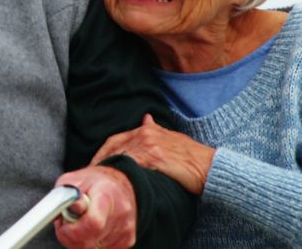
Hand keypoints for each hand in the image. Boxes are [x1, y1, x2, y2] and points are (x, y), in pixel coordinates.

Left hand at [54, 165, 135, 248]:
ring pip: (93, 248)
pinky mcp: (128, 240)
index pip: (93, 222)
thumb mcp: (73, 180)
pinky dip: (91, 243)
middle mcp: (120, 212)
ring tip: (81, 222)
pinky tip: (91, 229)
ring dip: (80, 240)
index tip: (64, 223)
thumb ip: (67, 195)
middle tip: (67, 223)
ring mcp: (126, 228)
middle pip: (90, 240)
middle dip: (72, 236)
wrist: (117, 186)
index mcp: (106, 194)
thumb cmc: (91, 183)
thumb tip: (68, 211)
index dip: (72, 229)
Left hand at [92, 114, 214, 194]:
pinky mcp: (156, 156)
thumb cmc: (192, 157)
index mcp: (147, 130)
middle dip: (99, 161)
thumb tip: (146, 118)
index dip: (101, 154)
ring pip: (120, 155)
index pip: (115, 140)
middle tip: (89, 177)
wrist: (213, 167)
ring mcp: (150, 144)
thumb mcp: (172, 138)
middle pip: (113, 147)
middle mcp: (146, 133)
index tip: (92, 167)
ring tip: (98, 182)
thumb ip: (156, 130)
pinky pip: (132, 164)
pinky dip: (121, 172)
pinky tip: (115, 182)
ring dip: (107, 168)